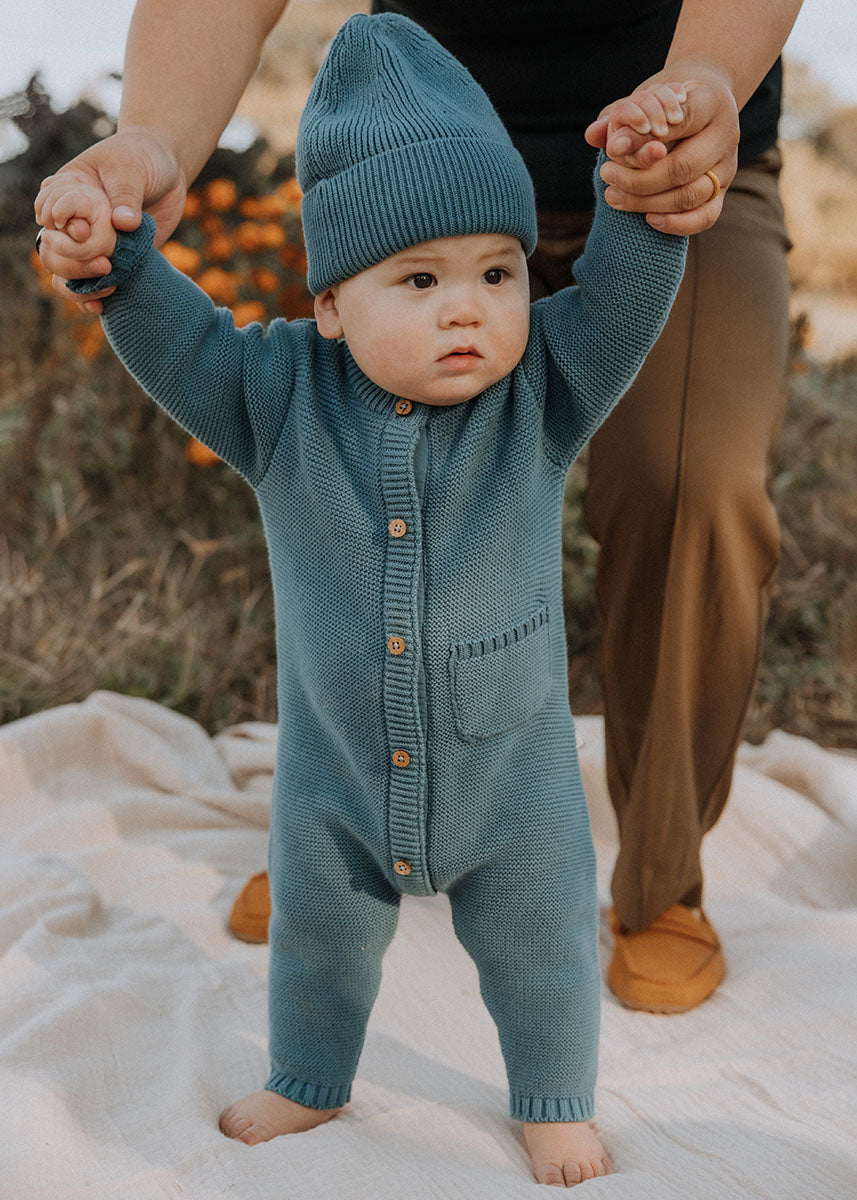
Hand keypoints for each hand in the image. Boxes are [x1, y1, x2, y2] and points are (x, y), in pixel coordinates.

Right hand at [34, 127, 187, 312]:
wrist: (167, 170)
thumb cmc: (143, 158)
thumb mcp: (133, 169)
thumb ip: (127, 195)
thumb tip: (124, 224)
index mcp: (68, 189)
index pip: (49, 211)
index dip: (62, 224)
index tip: (84, 231)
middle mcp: (73, 218)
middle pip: (51, 248)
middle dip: (72, 260)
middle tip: (104, 263)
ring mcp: (90, 241)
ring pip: (65, 271)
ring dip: (80, 283)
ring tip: (107, 285)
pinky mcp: (112, 258)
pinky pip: (91, 283)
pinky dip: (90, 297)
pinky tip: (100, 306)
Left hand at [585, 67, 738, 234]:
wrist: (701, 104)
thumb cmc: (666, 102)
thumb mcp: (646, 96)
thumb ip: (620, 114)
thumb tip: (593, 135)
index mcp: (710, 102)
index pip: (678, 122)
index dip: (642, 139)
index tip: (613, 148)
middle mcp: (725, 135)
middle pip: (682, 168)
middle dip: (638, 179)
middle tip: (607, 176)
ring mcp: (727, 166)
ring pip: (690, 196)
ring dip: (648, 202)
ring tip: (614, 196)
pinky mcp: (722, 191)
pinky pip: (706, 217)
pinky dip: (677, 224)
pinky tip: (648, 218)